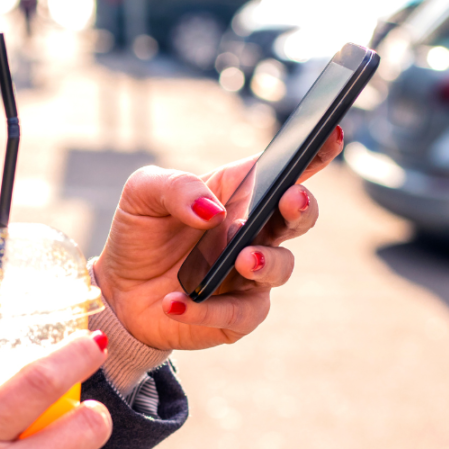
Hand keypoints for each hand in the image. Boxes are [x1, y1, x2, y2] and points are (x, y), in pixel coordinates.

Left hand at [94, 128, 343, 350]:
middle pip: (298, 216)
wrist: (118, 291)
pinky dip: (205, 309)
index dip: (313, 152)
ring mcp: (251, 276)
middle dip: (301, 207)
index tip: (330, 133)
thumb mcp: (143, 195)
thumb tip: (213, 210)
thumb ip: (176, 187)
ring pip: (280, 268)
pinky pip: (237, 313)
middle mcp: (255, 232)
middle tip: (289, 199)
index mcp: (240, 193)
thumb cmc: (141, 234)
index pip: (283, 169)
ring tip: (240, 258)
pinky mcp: (236, 315)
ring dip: (264, 262)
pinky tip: (176, 301)